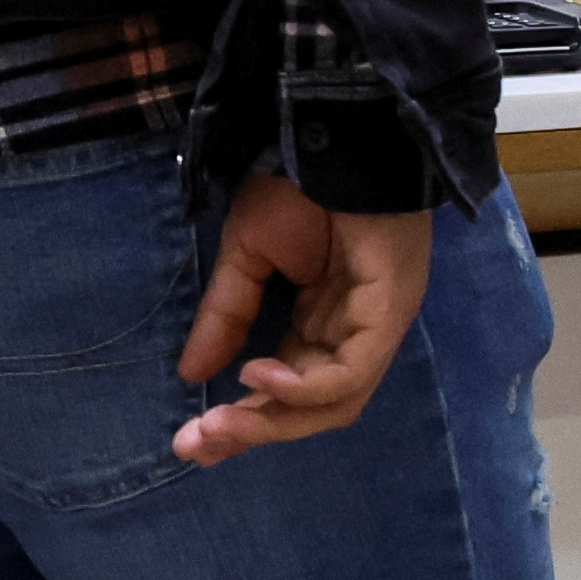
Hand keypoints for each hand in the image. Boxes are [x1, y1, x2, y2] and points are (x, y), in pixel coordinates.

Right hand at [171, 180, 434, 465]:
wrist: (336, 135)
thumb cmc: (300, 184)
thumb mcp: (247, 255)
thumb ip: (227, 315)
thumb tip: (191, 374)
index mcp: (324, 321)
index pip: (287, 389)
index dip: (243, 418)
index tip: (190, 439)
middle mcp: (354, 332)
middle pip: (311, 408)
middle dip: (253, 431)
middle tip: (197, 444)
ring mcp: (377, 325)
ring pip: (333, 402)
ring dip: (274, 420)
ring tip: (221, 422)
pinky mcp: (390, 312)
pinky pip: (350, 371)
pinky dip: (304, 385)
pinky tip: (258, 376)